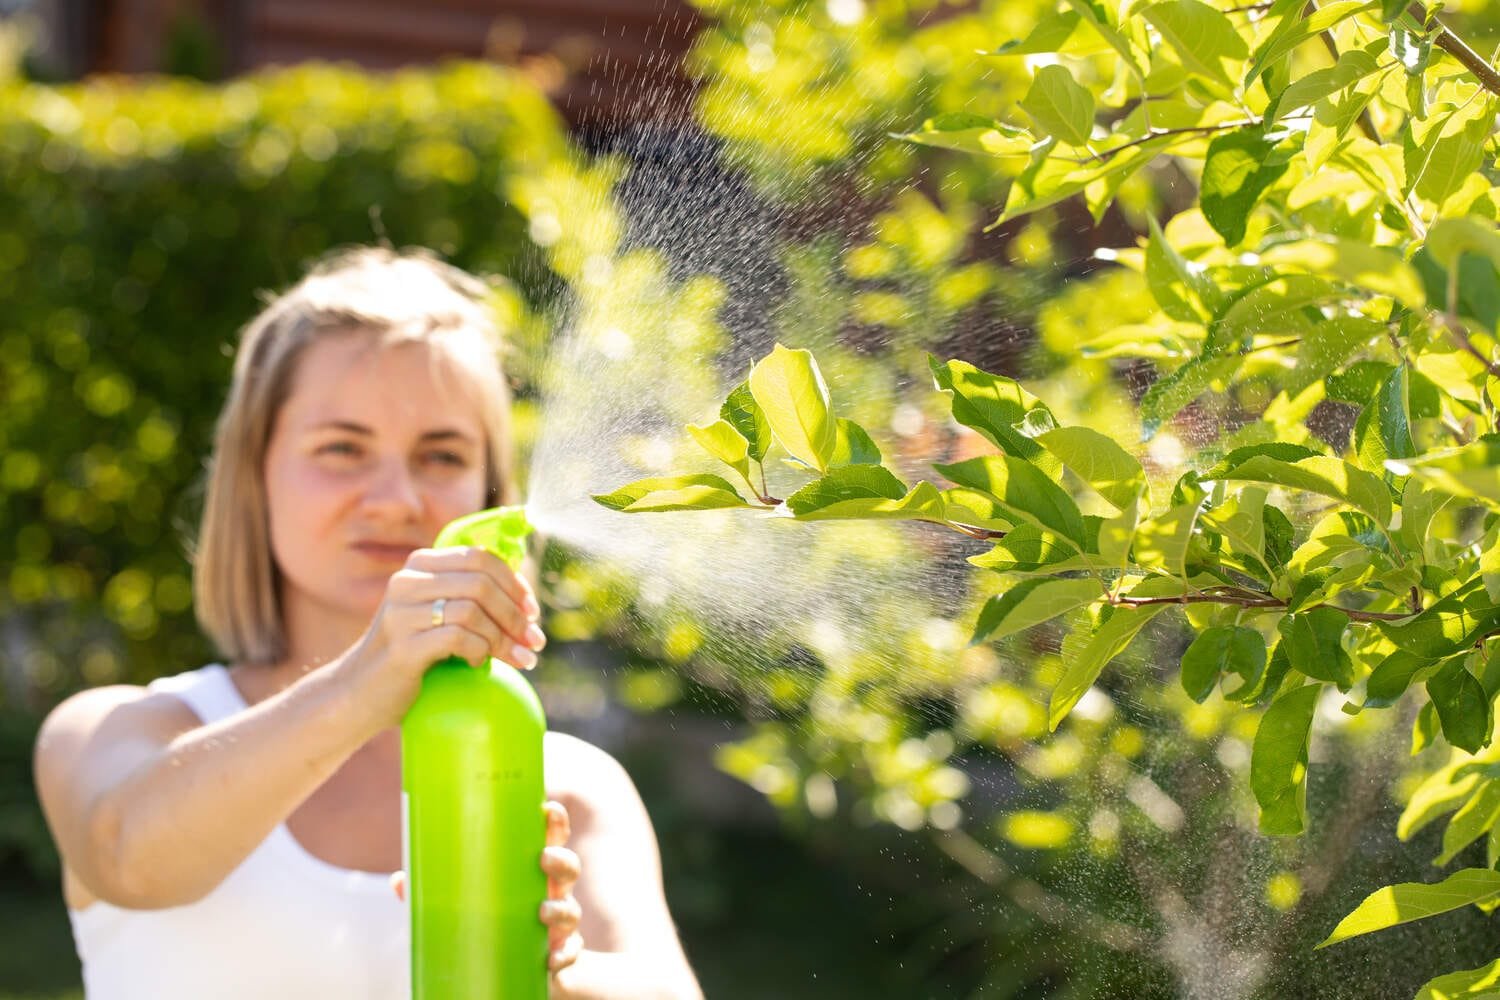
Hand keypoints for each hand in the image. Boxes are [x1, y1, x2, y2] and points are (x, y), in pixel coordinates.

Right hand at [335, 546, 544, 731]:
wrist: (360, 694)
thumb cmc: (411, 654)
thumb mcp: (437, 615)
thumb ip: (469, 598)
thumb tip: (527, 601)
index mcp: (420, 565)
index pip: (480, 557)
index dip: (514, 583)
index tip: (532, 611)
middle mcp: (407, 581)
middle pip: (481, 583)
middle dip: (515, 614)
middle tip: (534, 641)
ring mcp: (401, 612)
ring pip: (473, 610)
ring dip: (503, 638)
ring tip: (518, 659)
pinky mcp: (402, 645)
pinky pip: (458, 638)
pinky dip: (479, 651)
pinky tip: (477, 665)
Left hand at [389, 800, 583, 978]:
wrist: (511, 973)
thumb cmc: (488, 926)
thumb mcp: (460, 907)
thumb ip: (433, 894)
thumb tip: (399, 880)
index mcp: (528, 872)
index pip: (549, 839)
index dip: (554, 822)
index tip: (548, 809)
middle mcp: (549, 892)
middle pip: (568, 868)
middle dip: (561, 860)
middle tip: (543, 859)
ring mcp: (557, 924)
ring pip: (571, 909)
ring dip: (561, 908)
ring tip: (542, 911)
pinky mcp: (559, 954)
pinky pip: (571, 952)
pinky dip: (565, 954)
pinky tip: (551, 958)